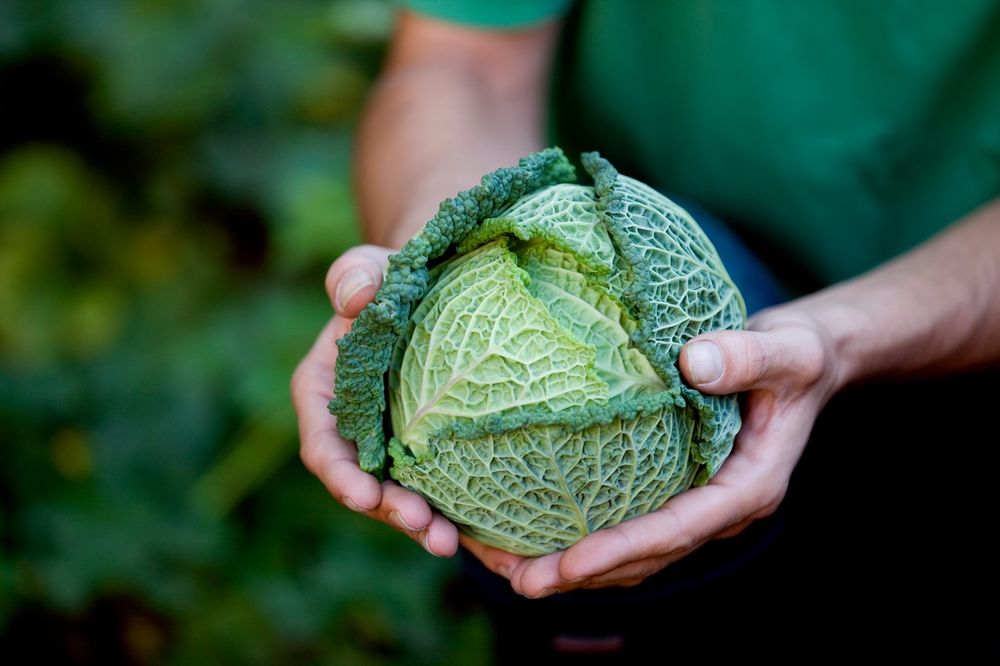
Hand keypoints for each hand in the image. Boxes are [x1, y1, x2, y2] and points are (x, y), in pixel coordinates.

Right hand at [292, 245, 459, 556]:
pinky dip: (458, 514)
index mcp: (325, 395)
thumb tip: (353, 296)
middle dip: (390, 513)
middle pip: (365, 486)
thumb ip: (354, 275)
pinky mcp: (430, 451)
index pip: (324, 446)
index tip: (364, 496)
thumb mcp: (369, 267)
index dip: (341, 476)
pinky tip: (490, 536)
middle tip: (426, 530)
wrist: (431, 286)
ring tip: (451, 544)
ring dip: (423, 525)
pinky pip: (441, 487)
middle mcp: (355, 432)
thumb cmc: (390, 276)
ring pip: (402, 497)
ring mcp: (393, 446)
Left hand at [480, 306, 842, 597]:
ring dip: (574, 566)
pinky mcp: (679, 491)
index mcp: (746, 488)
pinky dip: (583, 533)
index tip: (569, 563)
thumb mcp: (785, 350)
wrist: (805, 364)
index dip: (622, 549)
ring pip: (633, 553)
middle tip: (520, 581)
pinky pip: (629, 524)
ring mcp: (698, 506)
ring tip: (510, 568)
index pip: (676, 530)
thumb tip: (695, 361)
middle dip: (582, 574)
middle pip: (645, 557)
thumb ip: (749, 355)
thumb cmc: (795, 357)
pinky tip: (534, 527)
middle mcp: (719, 510)